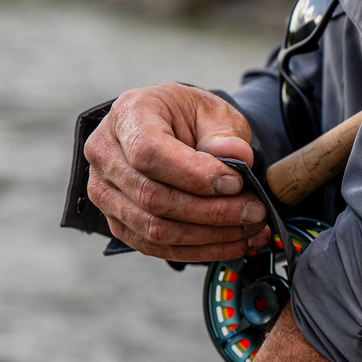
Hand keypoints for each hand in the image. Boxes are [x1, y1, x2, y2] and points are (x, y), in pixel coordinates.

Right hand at [84, 83, 271, 260]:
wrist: (170, 128)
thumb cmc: (189, 116)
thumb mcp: (213, 111)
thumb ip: (224, 133)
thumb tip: (235, 157)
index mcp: (127, 115)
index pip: (150, 153)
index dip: (195, 175)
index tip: (235, 183)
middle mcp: (105, 155)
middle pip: (153, 198)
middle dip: (212, 211)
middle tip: (255, 211)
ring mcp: (105, 193)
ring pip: (155, 229)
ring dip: (210, 237)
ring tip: (252, 229)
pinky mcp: (118, 222)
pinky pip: (157, 247)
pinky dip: (201, 250)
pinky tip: (236, 243)